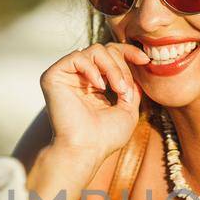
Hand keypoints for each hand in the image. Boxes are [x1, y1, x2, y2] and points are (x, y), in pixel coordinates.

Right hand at [39, 41, 151, 162]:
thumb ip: (131, 87)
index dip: (129, 53)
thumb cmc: (105, 137)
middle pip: (105, 50)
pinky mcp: (53, 76)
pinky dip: (93, 69)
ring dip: (112, 68)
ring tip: (118, 89)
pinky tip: (99, 87)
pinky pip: (77, 57)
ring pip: (95, 50)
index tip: (146, 60)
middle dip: (122, 66)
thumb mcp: (128, 110)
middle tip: (125, 89)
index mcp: (94, 84)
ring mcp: (66, 76)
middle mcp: (79, 77)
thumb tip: (137, 68)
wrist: (86, 149)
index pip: (111, 56)